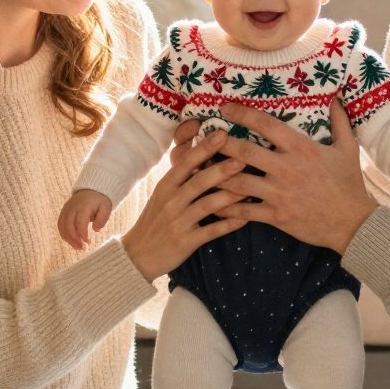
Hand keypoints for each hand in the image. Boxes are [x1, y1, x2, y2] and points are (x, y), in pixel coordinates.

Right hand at [58, 189, 113, 250]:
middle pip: (69, 226)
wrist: (91, 190)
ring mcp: (66, 210)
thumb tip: (96, 230)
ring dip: (68, 239)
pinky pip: (60, 225)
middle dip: (75, 239)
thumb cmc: (100, 201)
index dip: (82, 234)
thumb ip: (103, 218)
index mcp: (84, 206)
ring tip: (78, 248)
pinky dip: (64, 235)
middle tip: (83, 248)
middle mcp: (72, 208)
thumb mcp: (106, 207)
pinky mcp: (63, 213)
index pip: (80, 222)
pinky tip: (72, 242)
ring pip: (62, 227)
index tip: (88, 242)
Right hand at [120, 130, 248, 280]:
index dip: (204, 148)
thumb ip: (181, 177)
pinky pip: (211, 231)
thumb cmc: (155, 220)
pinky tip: (246, 218)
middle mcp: (171, 201)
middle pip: (199, 181)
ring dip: (231, 195)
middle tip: (243, 157)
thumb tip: (203, 151)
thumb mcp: (162, 195)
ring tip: (251, 186)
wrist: (138, 254)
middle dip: (222, 169)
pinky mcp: (186, 242)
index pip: (186, 163)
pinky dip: (229, 224)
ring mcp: (178, 222)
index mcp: (165, 186)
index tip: (222, 133)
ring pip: (208, 205)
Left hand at [204, 101, 375, 252]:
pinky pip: (244, 210)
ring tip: (200, 168)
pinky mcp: (276, 216)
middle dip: (219, 144)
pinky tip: (212, 203)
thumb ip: (339, 121)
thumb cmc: (349, 184)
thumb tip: (338, 96)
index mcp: (301, 148)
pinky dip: (226, 207)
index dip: (242, 114)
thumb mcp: (348, 148)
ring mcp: (279, 194)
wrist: (352, 222)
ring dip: (216, 175)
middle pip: (243, 152)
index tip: (224, 108)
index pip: (266, 125)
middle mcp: (286, 169)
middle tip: (203, 137)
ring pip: (237, 182)